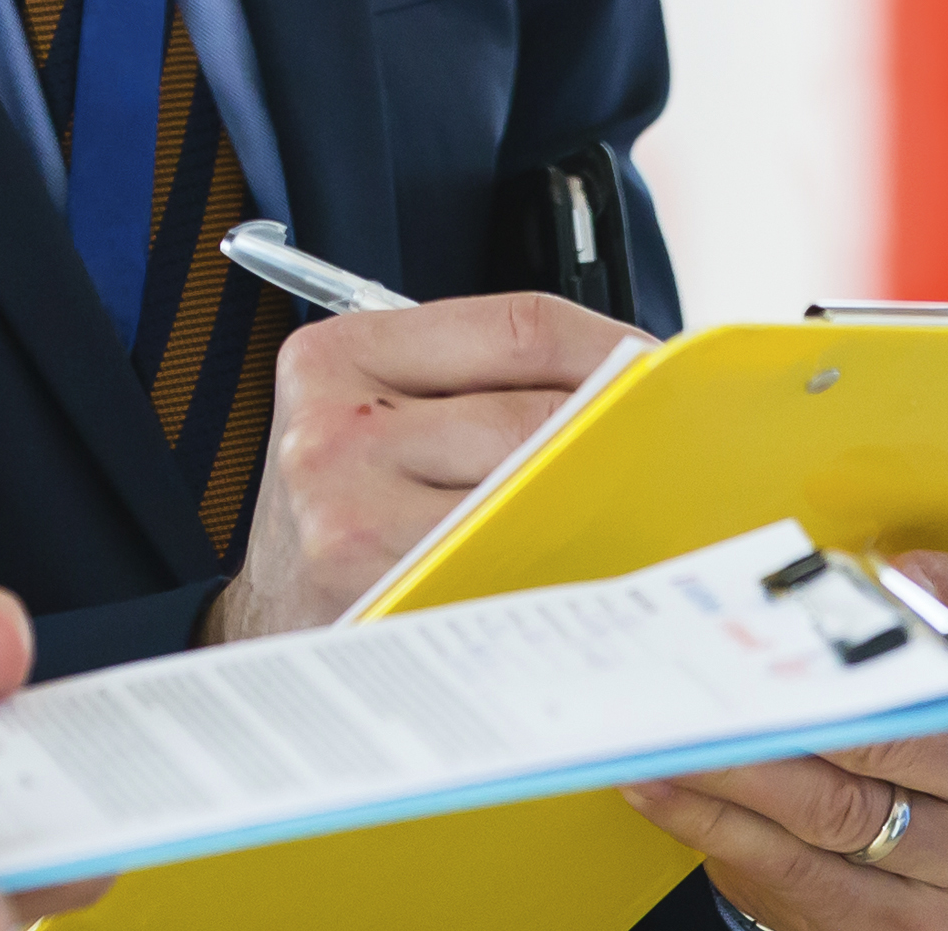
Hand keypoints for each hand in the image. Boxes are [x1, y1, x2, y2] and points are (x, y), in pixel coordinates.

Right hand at [198, 292, 650, 640]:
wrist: (272, 621)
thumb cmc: (349, 510)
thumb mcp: (377, 412)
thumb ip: (477, 381)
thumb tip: (637, 376)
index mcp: (337, 356)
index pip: (520, 326)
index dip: (614, 347)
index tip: (665, 375)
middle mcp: (333, 434)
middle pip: (536, 417)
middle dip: (619, 436)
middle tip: (675, 457)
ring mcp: (351, 522)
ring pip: (534, 496)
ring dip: (601, 505)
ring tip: (640, 513)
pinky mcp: (381, 596)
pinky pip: (516, 569)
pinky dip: (568, 566)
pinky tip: (587, 567)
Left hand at [617, 551, 947, 929]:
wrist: (933, 828)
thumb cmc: (920, 703)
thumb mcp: (933, 649)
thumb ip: (890, 617)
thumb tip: (793, 586)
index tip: (887, 574)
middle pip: (905, 737)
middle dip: (800, 704)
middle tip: (719, 673)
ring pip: (839, 811)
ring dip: (736, 769)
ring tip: (665, 729)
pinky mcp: (916, 921)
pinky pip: (802, 874)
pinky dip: (718, 826)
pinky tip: (662, 786)